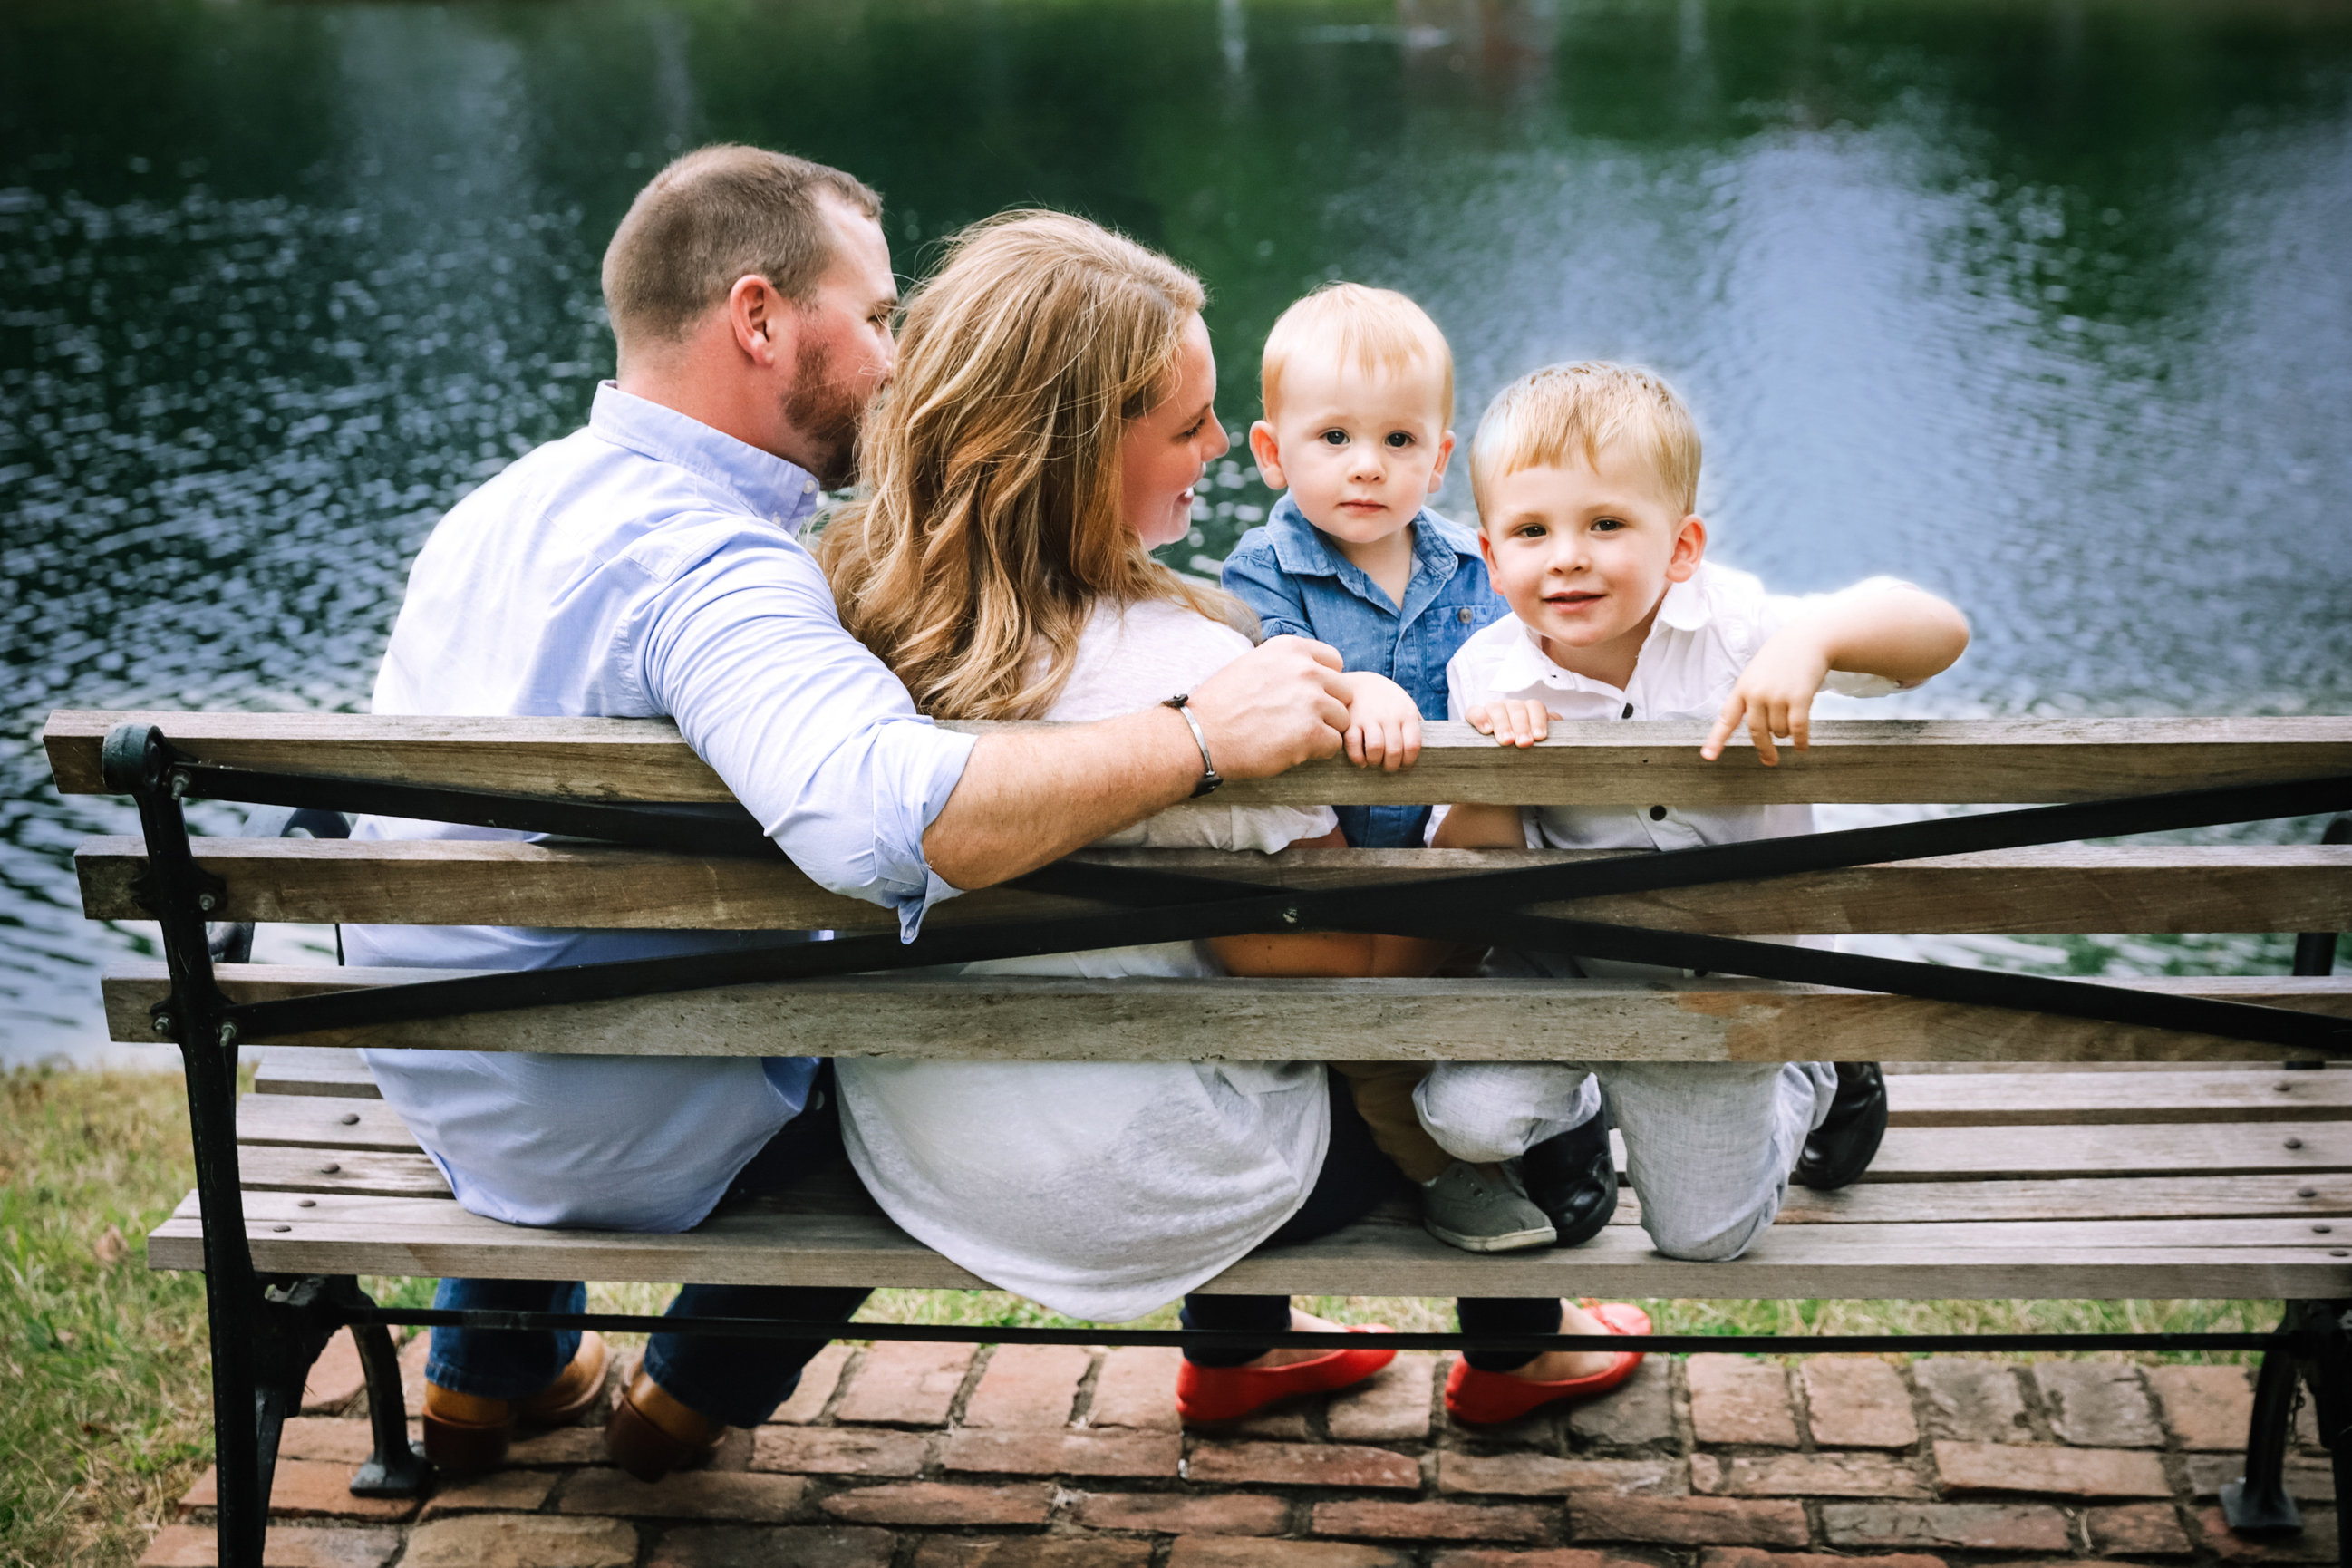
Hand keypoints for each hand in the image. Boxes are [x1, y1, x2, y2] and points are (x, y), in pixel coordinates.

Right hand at [1185, 635, 1351, 778]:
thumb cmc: (1222, 704)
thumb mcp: (1254, 664)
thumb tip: (1314, 673)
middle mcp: (1306, 669)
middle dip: (1328, 708)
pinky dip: (1317, 751)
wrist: (1201, 736)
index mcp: (1291, 648)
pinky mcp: (1312, 732)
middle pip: (1343, 692)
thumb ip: (1286, 665)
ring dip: (1323, 730)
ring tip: (1292, 736)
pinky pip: (1334, 743)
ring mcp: (1311, 701)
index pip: (1335, 662)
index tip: (1306, 697)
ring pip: (1342, 719)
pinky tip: (1291, 749)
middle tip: (1298, 721)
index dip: (1325, 683)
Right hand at [1338, 672, 1422, 771]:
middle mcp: (1389, 716)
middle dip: (1392, 766)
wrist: (1360, 683)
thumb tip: (1429, 747)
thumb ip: (1416, 725)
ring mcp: (1369, 718)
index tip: (1404, 766)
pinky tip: (1362, 760)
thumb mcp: (1407, 707)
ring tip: (1375, 762)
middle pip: (1394, 751)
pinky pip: (1353, 744)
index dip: (1409, 762)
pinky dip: (1358, 757)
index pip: (1413, 745)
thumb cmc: (1388, 701)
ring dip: (1375, 762)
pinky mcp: (1350, 721)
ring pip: (1375, 748)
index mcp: (1407, 714)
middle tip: (1389, 767)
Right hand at [1465, 698, 1552, 748]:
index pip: (1535, 707)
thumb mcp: (1541, 741)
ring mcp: (1494, 709)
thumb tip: (1558, 735)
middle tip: (1524, 743)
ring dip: (1503, 724)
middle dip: (1521, 726)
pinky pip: (1475, 711)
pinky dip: (1480, 718)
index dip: (1538, 721)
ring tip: (1506, 741)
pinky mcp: (1476, 715)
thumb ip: (1553, 736)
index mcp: (1530, 709)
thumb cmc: (1526, 746)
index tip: (1539, 737)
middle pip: (1517, 708)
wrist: (1504, 754)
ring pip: (1497, 708)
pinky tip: (1486, 730)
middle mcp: (1512, 706)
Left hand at [1702, 627, 1832, 764]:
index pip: (1726, 719)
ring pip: (1779, 731)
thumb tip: (1761, 732)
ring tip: (1791, 720)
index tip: (1708, 756)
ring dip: (1785, 733)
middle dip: (1764, 749)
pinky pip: (1797, 729)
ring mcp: (1777, 696)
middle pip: (1756, 732)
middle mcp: (1756, 693)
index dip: (1716, 740)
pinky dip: (1800, 741)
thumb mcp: (1756, 675)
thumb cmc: (1780, 661)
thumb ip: (1751, 699)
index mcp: (1742, 689)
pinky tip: (1801, 747)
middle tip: (1770, 761)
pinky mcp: (1799, 698)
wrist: (1806, 640)